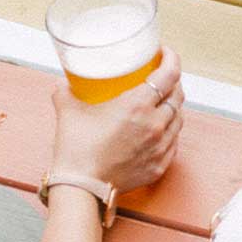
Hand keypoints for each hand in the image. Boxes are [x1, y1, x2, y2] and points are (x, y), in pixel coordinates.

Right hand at [49, 47, 183, 193]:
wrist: (81, 188)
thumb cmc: (76, 149)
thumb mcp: (68, 111)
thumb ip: (65, 92)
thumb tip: (62, 83)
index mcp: (138, 105)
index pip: (169, 74)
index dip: (171, 59)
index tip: (164, 53)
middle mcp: (155, 124)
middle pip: (177, 95)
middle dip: (172, 82)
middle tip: (160, 77)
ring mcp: (160, 146)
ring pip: (178, 118)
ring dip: (172, 107)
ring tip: (161, 102)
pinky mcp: (160, 165)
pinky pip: (174, 142)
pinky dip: (169, 131)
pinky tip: (160, 129)